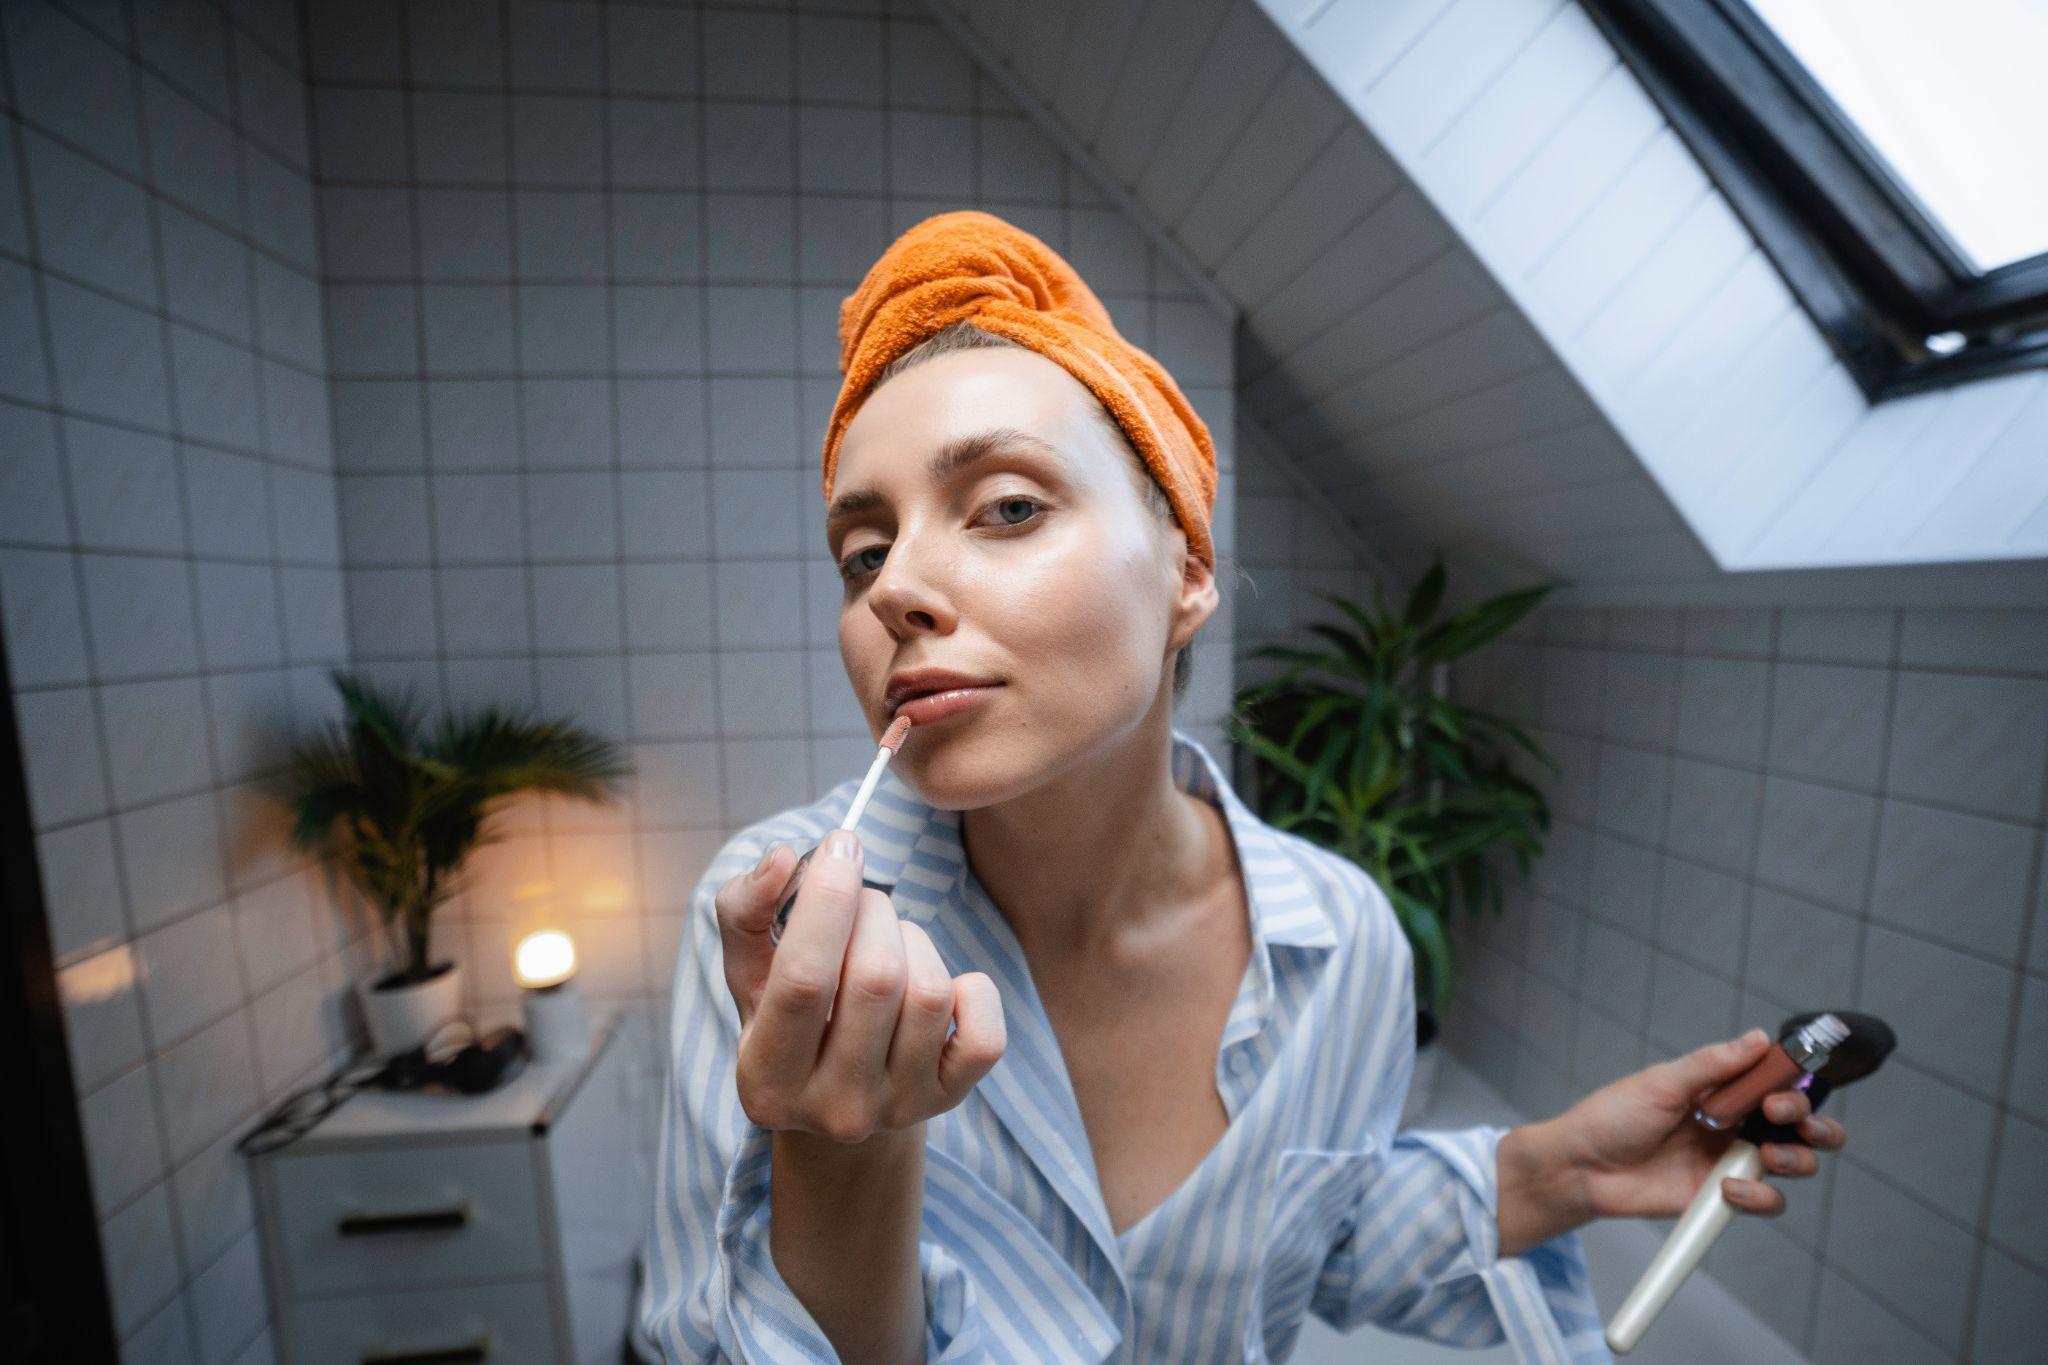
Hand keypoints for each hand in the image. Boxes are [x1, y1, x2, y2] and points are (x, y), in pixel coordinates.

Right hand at [714, 829, 1006, 1143]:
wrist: (833, 1094)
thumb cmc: (786, 1014)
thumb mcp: (748, 969)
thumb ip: (747, 908)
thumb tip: (786, 858)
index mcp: (766, 1079)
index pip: (804, 978)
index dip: (827, 901)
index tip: (842, 844)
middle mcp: (832, 1109)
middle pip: (876, 977)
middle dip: (872, 911)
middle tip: (861, 902)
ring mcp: (895, 1109)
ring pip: (928, 993)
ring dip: (912, 942)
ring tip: (887, 946)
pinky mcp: (947, 1100)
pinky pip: (983, 1035)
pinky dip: (971, 991)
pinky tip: (941, 986)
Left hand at [1551, 1027, 1848, 1221]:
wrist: (1582, 1167)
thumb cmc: (1613, 1117)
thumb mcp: (1661, 1084)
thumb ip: (1712, 1066)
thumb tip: (1760, 1038)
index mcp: (1723, 1091)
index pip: (1779, 1083)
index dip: (1795, 1084)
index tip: (1784, 1085)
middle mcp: (1737, 1125)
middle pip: (1803, 1125)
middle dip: (1813, 1123)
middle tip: (1780, 1117)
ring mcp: (1732, 1161)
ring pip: (1797, 1163)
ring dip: (1797, 1159)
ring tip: (1768, 1156)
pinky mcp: (1723, 1196)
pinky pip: (1766, 1200)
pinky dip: (1760, 1196)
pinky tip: (1728, 1187)